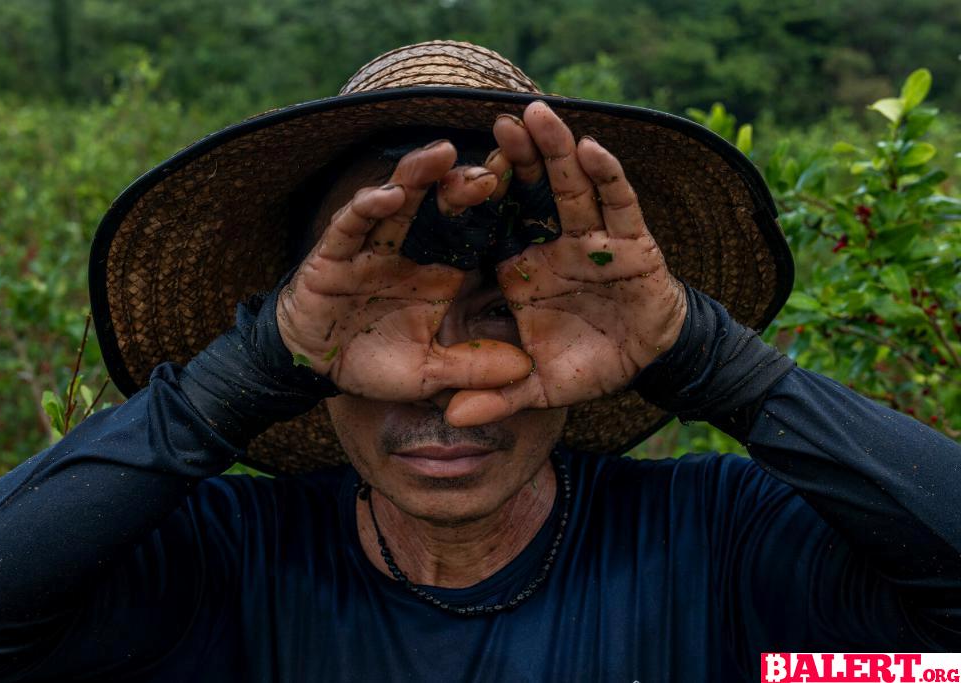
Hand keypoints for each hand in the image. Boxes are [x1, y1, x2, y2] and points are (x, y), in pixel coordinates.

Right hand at [276, 141, 532, 400]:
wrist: (315, 366)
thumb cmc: (376, 362)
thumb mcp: (429, 373)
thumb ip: (472, 369)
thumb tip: (525, 370)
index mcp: (440, 271)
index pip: (474, 231)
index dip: (499, 209)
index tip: (530, 186)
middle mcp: (409, 250)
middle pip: (441, 207)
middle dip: (465, 184)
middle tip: (496, 166)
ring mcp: (371, 247)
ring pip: (399, 202)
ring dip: (419, 177)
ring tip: (444, 155)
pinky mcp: (334, 252)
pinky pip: (351, 225)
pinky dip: (368, 209)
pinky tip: (388, 195)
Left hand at [446, 101, 687, 426]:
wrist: (646, 361)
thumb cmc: (587, 363)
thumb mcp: (538, 385)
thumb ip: (496, 396)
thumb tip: (451, 421)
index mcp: (523, 269)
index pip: (493, 228)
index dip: (474, 204)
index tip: (444, 180)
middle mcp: (553, 244)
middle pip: (529, 191)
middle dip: (514, 157)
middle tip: (493, 121)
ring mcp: (591, 238)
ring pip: (571, 186)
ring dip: (555, 150)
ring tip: (536, 114)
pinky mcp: (631, 241)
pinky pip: (618, 204)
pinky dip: (607, 177)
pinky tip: (591, 149)